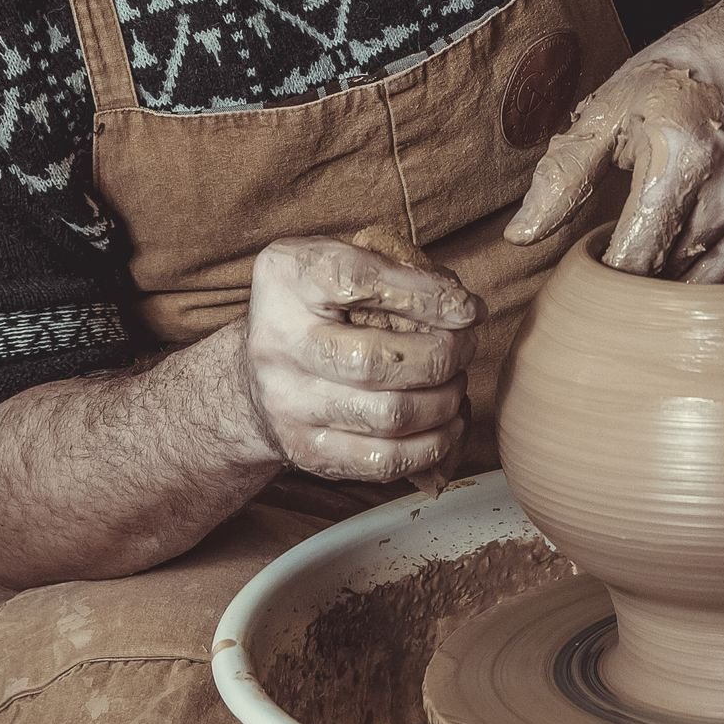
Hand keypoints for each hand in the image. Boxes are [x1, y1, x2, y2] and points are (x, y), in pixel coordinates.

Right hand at [236, 228, 478, 484]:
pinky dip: (433, 444)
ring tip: (456, 381)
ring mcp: (288, 403)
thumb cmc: (319, 306)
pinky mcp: (305, 451)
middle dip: (443, 355)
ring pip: (390, 416)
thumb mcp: (339, 262)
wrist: (256, 372)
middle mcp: (277, 342)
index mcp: (287, 278)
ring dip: (445, 400)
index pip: (359, 282)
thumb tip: (463, 308)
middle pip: (378, 360)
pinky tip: (447, 422)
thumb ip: (393, 267)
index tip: (468, 309)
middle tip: (465, 347)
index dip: (426, 296)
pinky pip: (385, 460)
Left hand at [505, 9, 723, 282]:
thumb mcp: (612, 105)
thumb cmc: (682, 72)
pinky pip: (723, 277)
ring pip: (693, 289)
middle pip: (661, 282)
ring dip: (661, 280)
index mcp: (681, 159)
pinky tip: (677, 234)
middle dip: (628, 278)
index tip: (584, 260)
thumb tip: (522, 235)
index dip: (599, 272)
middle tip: (608, 249)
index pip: (631, 261)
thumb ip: (565, 174)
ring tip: (644, 238)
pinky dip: (693, 269)